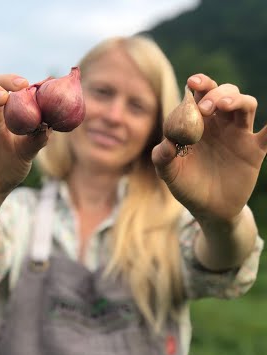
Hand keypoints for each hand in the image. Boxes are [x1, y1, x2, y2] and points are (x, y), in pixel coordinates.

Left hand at [152, 73, 266, 221]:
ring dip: (236, 100)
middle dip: (215, 92)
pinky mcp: (255, 150)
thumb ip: (162, 159)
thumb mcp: (169, 174)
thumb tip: (165, 145)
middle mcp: (219, 123)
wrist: (208, 208)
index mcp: (197, 122)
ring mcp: (238, 135)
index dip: (198, 86)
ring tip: (222, 106)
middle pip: (225, 93)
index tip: (192, 83)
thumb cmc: (186, 185)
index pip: (199, 96)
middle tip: (204, 106)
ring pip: (245, 105)